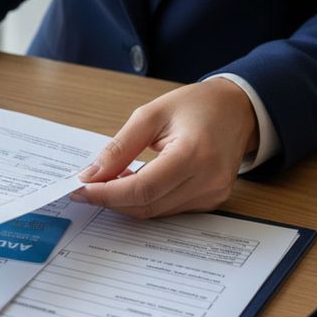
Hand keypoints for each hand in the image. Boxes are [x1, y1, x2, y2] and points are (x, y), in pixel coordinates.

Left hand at [71, 78, 258, 217]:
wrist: (238, 109)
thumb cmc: (197, 105)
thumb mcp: (151, 114)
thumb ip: (120, 146)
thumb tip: (91, 173)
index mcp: (195, 154)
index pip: (142, 188)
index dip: (107, 193)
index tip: (79, 189)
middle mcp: (208, 181)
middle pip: (147, 205)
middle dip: (110, 199)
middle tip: (85, 186)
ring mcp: (213, 195)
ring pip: (155, 211)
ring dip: (125, 201)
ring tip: (108, 179)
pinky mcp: (211, 201)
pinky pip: (168, 209)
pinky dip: (144, 200)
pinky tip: (131, 182)